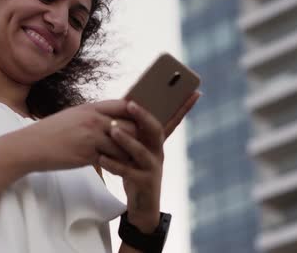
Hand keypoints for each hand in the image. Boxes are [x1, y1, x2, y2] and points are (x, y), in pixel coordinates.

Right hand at [25, 100, 137, 170]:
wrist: (30, 146)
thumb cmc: (50, 131)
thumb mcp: (72, 115)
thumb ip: (92, 115)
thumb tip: (108, 117)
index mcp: (90, 108)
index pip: (123, 105)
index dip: (135, 113)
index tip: (142, 121)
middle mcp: (93, 120)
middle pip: (129, 124)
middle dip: (138, 135)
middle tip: (144, 144)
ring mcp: (91, 137)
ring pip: (123, 144)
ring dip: (130, 152)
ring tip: (136, 159)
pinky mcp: (88, 155)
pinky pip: (112, 159)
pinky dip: (118, 164)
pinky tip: (121, 168)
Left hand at [99, 91, 200, 231]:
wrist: (142, 205)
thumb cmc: (136, 170)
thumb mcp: (138, 149)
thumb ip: (136, 131)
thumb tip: (127, 103)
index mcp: (157, 141)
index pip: (173, 120)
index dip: (185, 106)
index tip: (194, 91)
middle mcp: (158, 152)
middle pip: (155, 130)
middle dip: (143, 115)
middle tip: (130, 104)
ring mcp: (152, 167)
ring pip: (141, 151)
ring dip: (126, 140)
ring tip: (112, 130)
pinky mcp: (143, 182)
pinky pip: (127, 171)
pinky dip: (113, 164)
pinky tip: (101, 158)